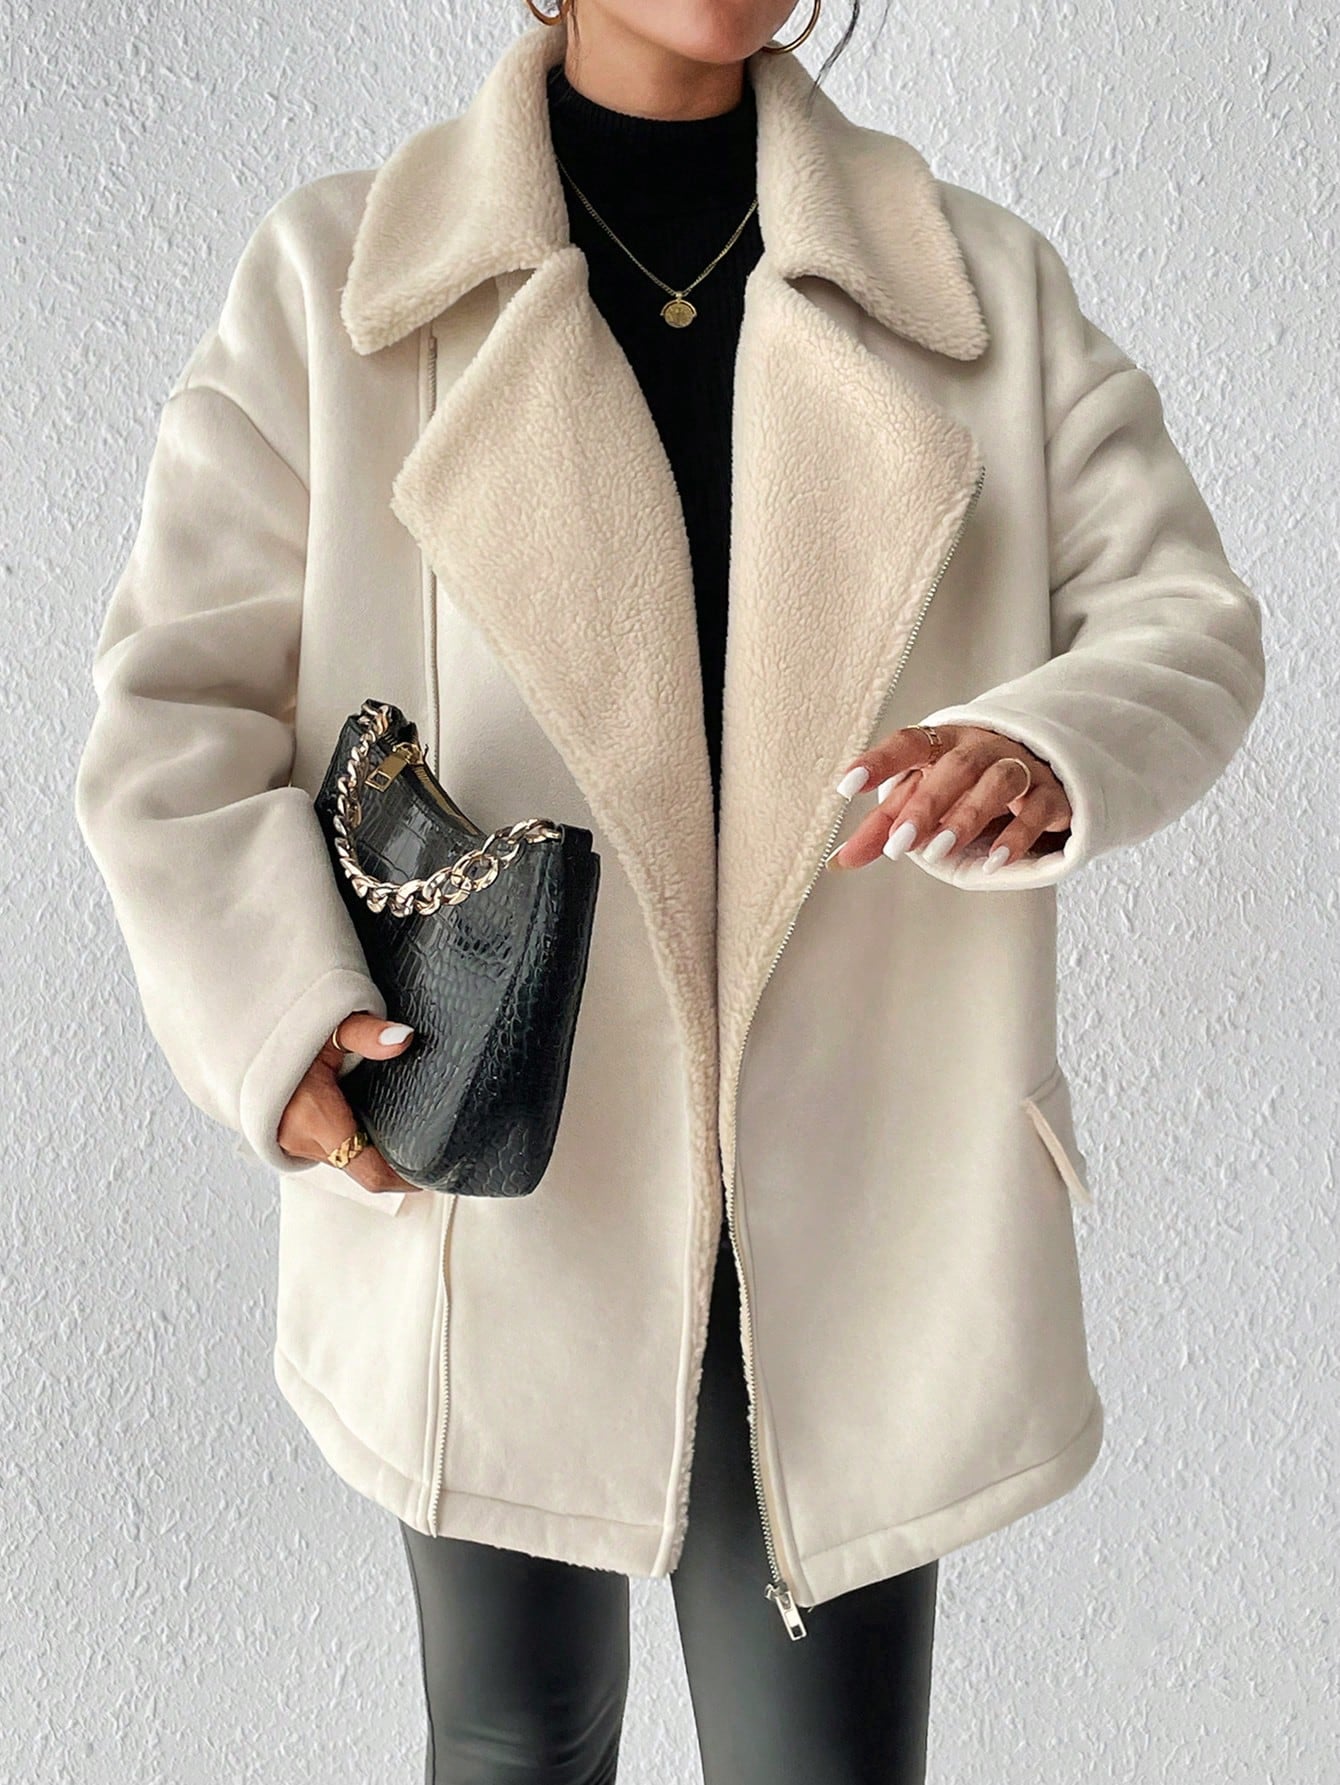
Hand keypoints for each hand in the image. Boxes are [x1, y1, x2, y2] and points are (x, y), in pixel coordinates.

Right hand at [276, 1010, 421, 1193]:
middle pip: (359, 1168)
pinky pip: (324, 1149)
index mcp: (315, 1119)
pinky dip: (346, 1141)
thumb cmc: (280, 1030)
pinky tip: (364, 1122)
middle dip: (391, 1164)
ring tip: (402, 1135)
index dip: (405, 1179)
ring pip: (341, 1159)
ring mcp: (288, 1142)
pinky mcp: (282, 1137)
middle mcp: (300, 1139)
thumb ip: (366, 1033)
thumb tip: (404, 1039)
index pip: (371, 1171)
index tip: (431, 1174)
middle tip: (426, 1152)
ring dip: (367, 1151)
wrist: (232, 1036)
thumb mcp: (329, 1027)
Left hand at [826, 724, 1071, 872]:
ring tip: (938, 853)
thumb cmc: (970, 784)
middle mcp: (983, 747)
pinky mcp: (1051, 794)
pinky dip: (1017, 835)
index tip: (847, 786)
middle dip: (926, 804)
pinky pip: (1038, 809)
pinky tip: (995, 861)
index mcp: (944, 742)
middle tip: (900, 845)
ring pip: (999, 780)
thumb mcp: (925, 798)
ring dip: (967, 816)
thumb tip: (838, 862)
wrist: (1045, 771)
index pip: (908, 743)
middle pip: (957, 765)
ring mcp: (1021, 767)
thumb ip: (885, 826)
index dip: (879, 761)